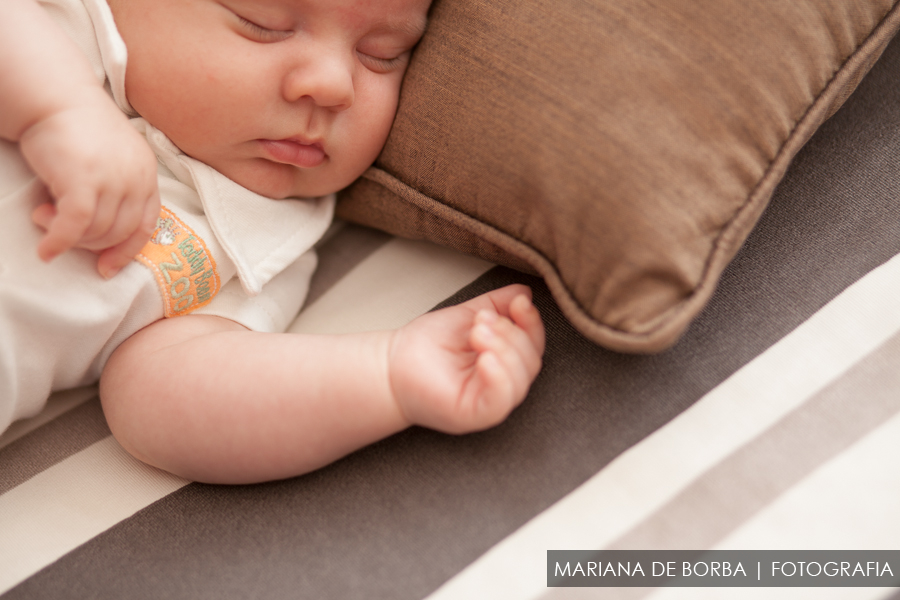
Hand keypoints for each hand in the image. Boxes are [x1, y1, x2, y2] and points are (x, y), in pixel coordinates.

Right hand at [21, 89, 159, 277]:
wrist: (55, 96)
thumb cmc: (79, 128)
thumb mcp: (114, 158)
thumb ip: (120, 187)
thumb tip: (107, 230)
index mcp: (147, 173)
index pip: (147, 225)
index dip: (127, 251)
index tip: (106, 267)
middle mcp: (136, 178)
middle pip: (119, 233)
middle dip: (89, 243)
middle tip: (63, 231)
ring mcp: (112, 179)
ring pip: (97, 232)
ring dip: (68, 237)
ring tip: (45, 217)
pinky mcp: (84, 180)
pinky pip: (75, 226)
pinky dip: (58, 242)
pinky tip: (46, 249)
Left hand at [388, 284, 545, 433]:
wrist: (392, 365)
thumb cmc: (427, 345)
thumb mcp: (467, 316)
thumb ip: (497, 304)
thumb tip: (525, 293)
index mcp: (504, 361)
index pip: (533, 344)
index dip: (531, 323)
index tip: (520, 303)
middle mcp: (501, 384)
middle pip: (530, 361)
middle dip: (511, 335)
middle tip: (481, 322)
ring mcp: (489, 402)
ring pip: (519, 381)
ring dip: (504, 350)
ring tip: (476, 333)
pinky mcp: (476, 415)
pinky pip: (501, 400)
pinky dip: (499, 377)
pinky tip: (485, 359)